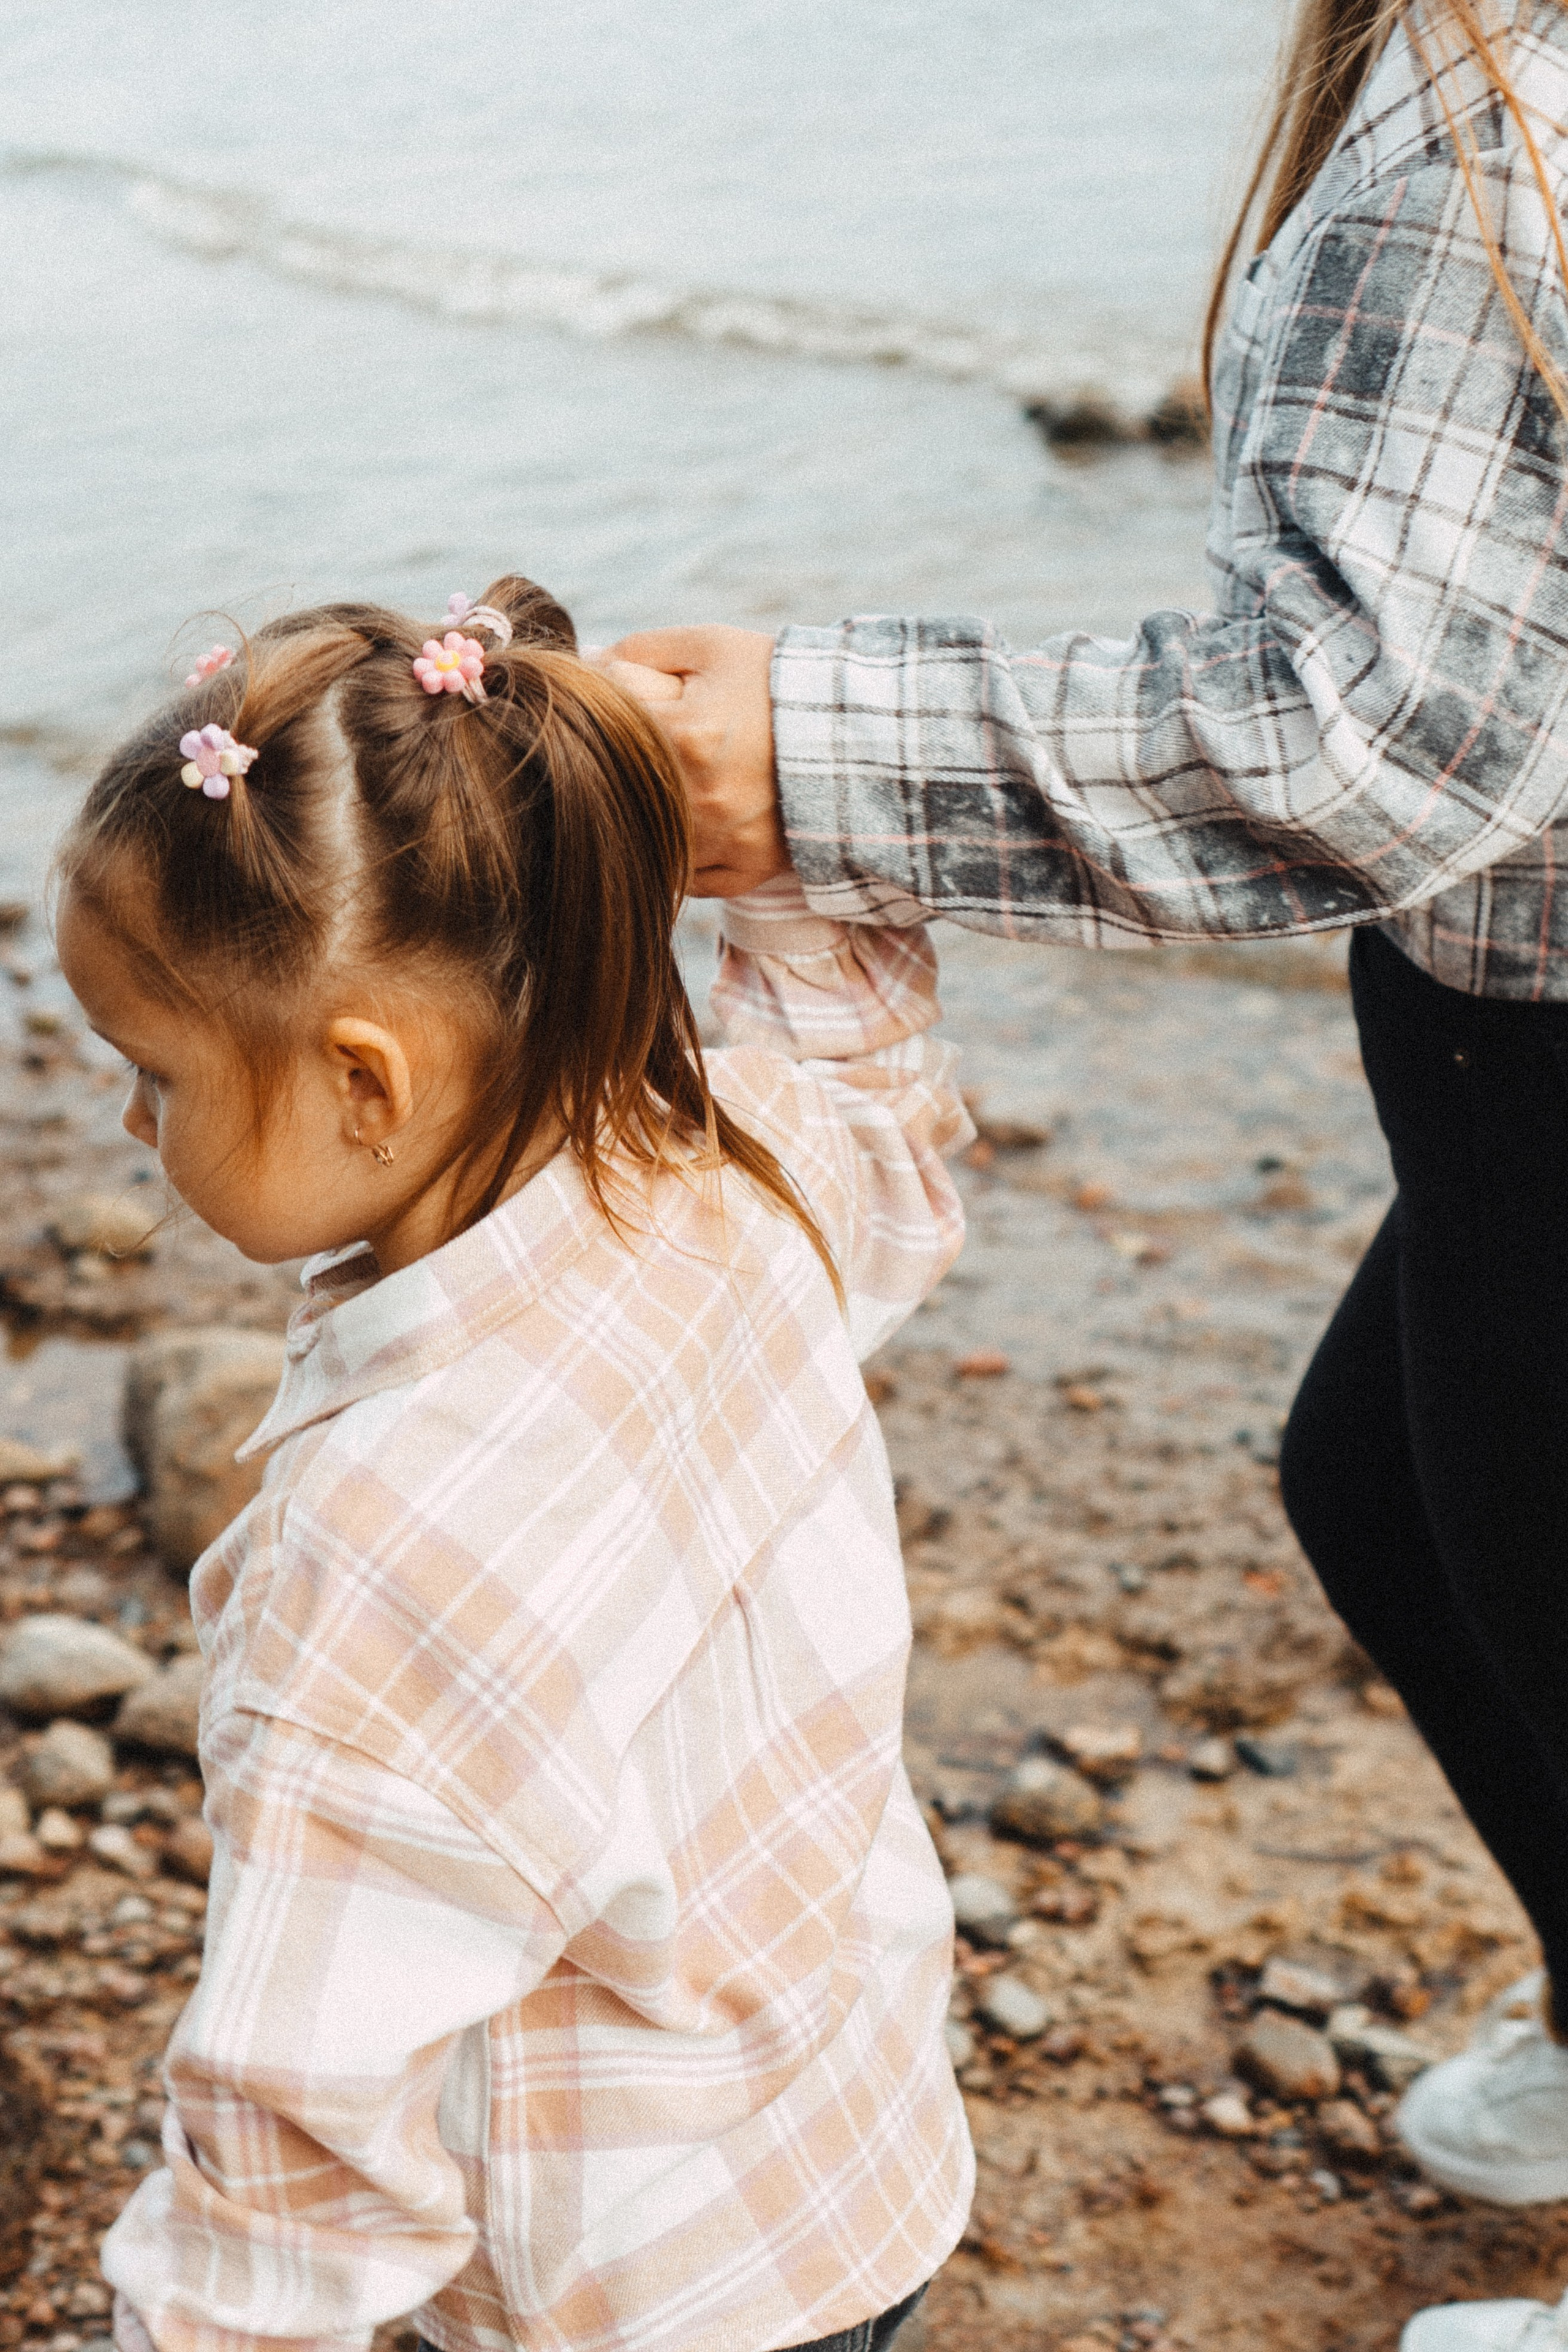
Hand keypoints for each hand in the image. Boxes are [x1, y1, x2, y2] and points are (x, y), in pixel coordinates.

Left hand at [594, 627, 788, 896]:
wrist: (856, 728)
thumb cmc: (777, 680)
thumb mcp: (712, 646)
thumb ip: (640, 651)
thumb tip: (585, 668)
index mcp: (687, 735)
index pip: (607, 728)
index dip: (609, 711)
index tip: (628, 703)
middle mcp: (700, 797)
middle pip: (623, 790)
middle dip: (627, 767)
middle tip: (653, 747)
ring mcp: (725, 841)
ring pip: (651, 842)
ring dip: (649, 818)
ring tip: (673, 787)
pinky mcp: (749, 869)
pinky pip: (690, 881)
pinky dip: (682, 858)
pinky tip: (692, 826)